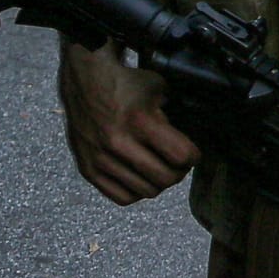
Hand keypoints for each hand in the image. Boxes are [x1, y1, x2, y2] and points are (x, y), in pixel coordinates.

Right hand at [58, 44, 199, 204]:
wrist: (85, 80)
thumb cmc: (125, 84)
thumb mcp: (158, 91)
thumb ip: (172, 117)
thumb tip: (185, 141)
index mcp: (138, 121)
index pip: (181, 156)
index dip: (193, 156)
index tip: (193, 153)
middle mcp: (117, 142)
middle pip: (165, 179)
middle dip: (179, 172)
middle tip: (178, 164)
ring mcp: (100, 158)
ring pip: (145, 191)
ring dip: (158, 183)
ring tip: (159, 169)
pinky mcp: (87, 168)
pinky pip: (121, 197)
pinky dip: (136, 191)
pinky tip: (140, 178)